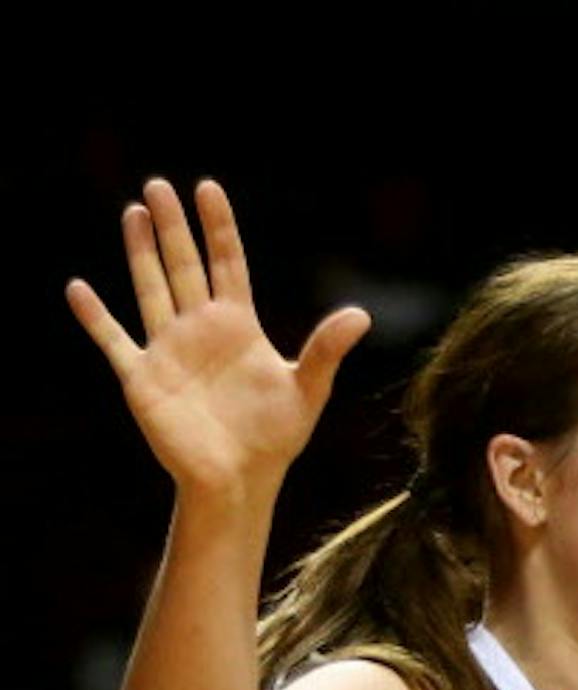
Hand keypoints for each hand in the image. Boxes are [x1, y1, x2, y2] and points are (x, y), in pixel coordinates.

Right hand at [67, 178, 370, 494]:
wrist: (239, 479)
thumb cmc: (275, 438)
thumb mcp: (307, 389)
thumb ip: (326, 350)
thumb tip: (362, 315)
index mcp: (238, 326)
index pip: (227, 264)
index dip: (219, 228)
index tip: (208, 189)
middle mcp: (200, 330)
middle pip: (184, 266)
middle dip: (173, 227)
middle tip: (159, 185)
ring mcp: (169, 350)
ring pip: (150, 289)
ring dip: (141, 253)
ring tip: (134, 213)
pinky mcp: (143, 377)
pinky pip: (114, 341)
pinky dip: (96, 318)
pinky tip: (78, 289)